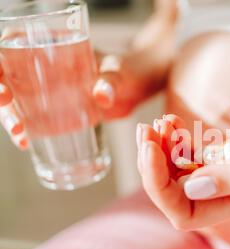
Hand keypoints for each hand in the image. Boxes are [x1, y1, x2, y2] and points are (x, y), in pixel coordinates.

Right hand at [1, 0, 176, 149]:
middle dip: (2, 97)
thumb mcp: (120, 72)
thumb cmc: (129, 70)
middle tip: (14, 120)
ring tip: (21, 137)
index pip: (11, 47)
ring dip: (10, 117)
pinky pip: (33, 115)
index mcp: (53, 47)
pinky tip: (27, 143)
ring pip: (17, 99)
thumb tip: (102, 95)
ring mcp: (47, 88)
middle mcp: (43, 66)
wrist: (139, 86)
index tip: (3, 87)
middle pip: (8, 77)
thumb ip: (112, 81)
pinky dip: (26, 128)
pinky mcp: (55, 108)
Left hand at [137, 78, 229, 229]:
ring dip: (164, 153)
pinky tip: (173, 123)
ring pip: (185, 176)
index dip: (163, 188)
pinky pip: (197, 157)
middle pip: (180, 196)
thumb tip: (194, 189)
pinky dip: (179, 143)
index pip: (189, 212)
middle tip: (148, 132)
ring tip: (160, 124)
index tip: (153, 151)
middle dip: (156, 168)